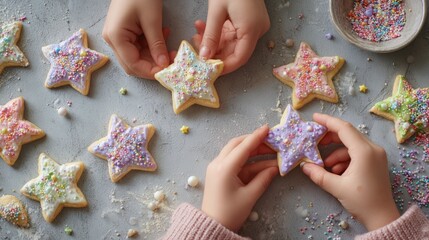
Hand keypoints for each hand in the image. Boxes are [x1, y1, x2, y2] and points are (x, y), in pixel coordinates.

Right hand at [102, 0, 171, 78]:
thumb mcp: (152, 19)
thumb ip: (157, 44)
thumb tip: (164, 65)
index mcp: (116, 37)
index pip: (133, 65)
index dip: (151, 71)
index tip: (168, 72)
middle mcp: (113, 40)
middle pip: (134, 64)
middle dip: (153, 65)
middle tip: (173, 61)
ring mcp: (118, 37)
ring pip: (138, 56)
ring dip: (155, 55)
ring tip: (171, 48)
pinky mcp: (124, 33)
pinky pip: (139, 46)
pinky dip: (152, 45)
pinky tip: (163, 35)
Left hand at [193, 0, 269, 74]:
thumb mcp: (217, 11)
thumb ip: (211, 36)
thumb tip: (203, 57)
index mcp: (252, 29)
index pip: (240, 58)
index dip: (224, 67)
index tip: (207, 68)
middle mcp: (257, 31)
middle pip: (235, 51)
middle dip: (214, 53)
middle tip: (196, 49)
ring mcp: (254, 26)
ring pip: (232, 43)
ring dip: (213, 42)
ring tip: (196, 34)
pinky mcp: (249, 21)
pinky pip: (233, 33)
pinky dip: (218, 33)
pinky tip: (203, 27)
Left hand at [202, 125, 277, 231]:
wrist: (212, 226)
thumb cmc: (230, 213)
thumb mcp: (249, 196)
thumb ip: (263, 179)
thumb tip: (275, 167)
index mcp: (224, 168)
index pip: (243, 147)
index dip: (257, 137)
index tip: (268, 128)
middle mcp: (218, 164)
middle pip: (237, 145)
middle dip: (255, 141)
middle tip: (272, 141)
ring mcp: (217, 168)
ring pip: (236, 153)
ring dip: (253, 152)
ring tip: (272, 151)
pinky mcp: (219, 174)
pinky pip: (235, 162)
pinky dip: (249, 162)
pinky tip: (264, 164)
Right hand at [301, 113, 399, 230]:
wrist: (382, 217)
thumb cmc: (362, 201)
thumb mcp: (337, 187)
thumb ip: (318, 174)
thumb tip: (304, 166)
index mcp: (364, 151)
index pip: (343, 129)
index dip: (327, 121)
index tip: (314, 118)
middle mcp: (373, 149)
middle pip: (348, 134)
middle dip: (330, 137)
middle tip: (315, 142)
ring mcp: (376, 155)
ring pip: (351, 145)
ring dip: (336, 153)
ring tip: (326, 167)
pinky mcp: (375, 161)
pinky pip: (357, 153)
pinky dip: (344, 159)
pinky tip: (337, 172)